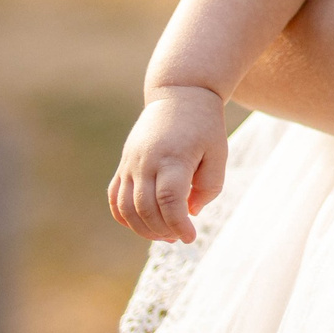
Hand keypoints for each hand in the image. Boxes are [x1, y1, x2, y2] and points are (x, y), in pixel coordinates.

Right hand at [108, 85, 226, 242]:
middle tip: (180, 237)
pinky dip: (125, 216)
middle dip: (162, 230)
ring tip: (165, 235)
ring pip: (126, 207)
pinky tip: (143, 224)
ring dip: (143, 228)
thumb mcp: (218, 152)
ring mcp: (131, 163)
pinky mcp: (124, 164)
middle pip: (145, 208)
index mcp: (173, 158)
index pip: (169, 200)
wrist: (180, 95)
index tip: (190, 237)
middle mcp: (146, 161)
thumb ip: (210, 186)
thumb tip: (191, 212)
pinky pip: (115, 198)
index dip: (178, 224)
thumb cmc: (204, 125)